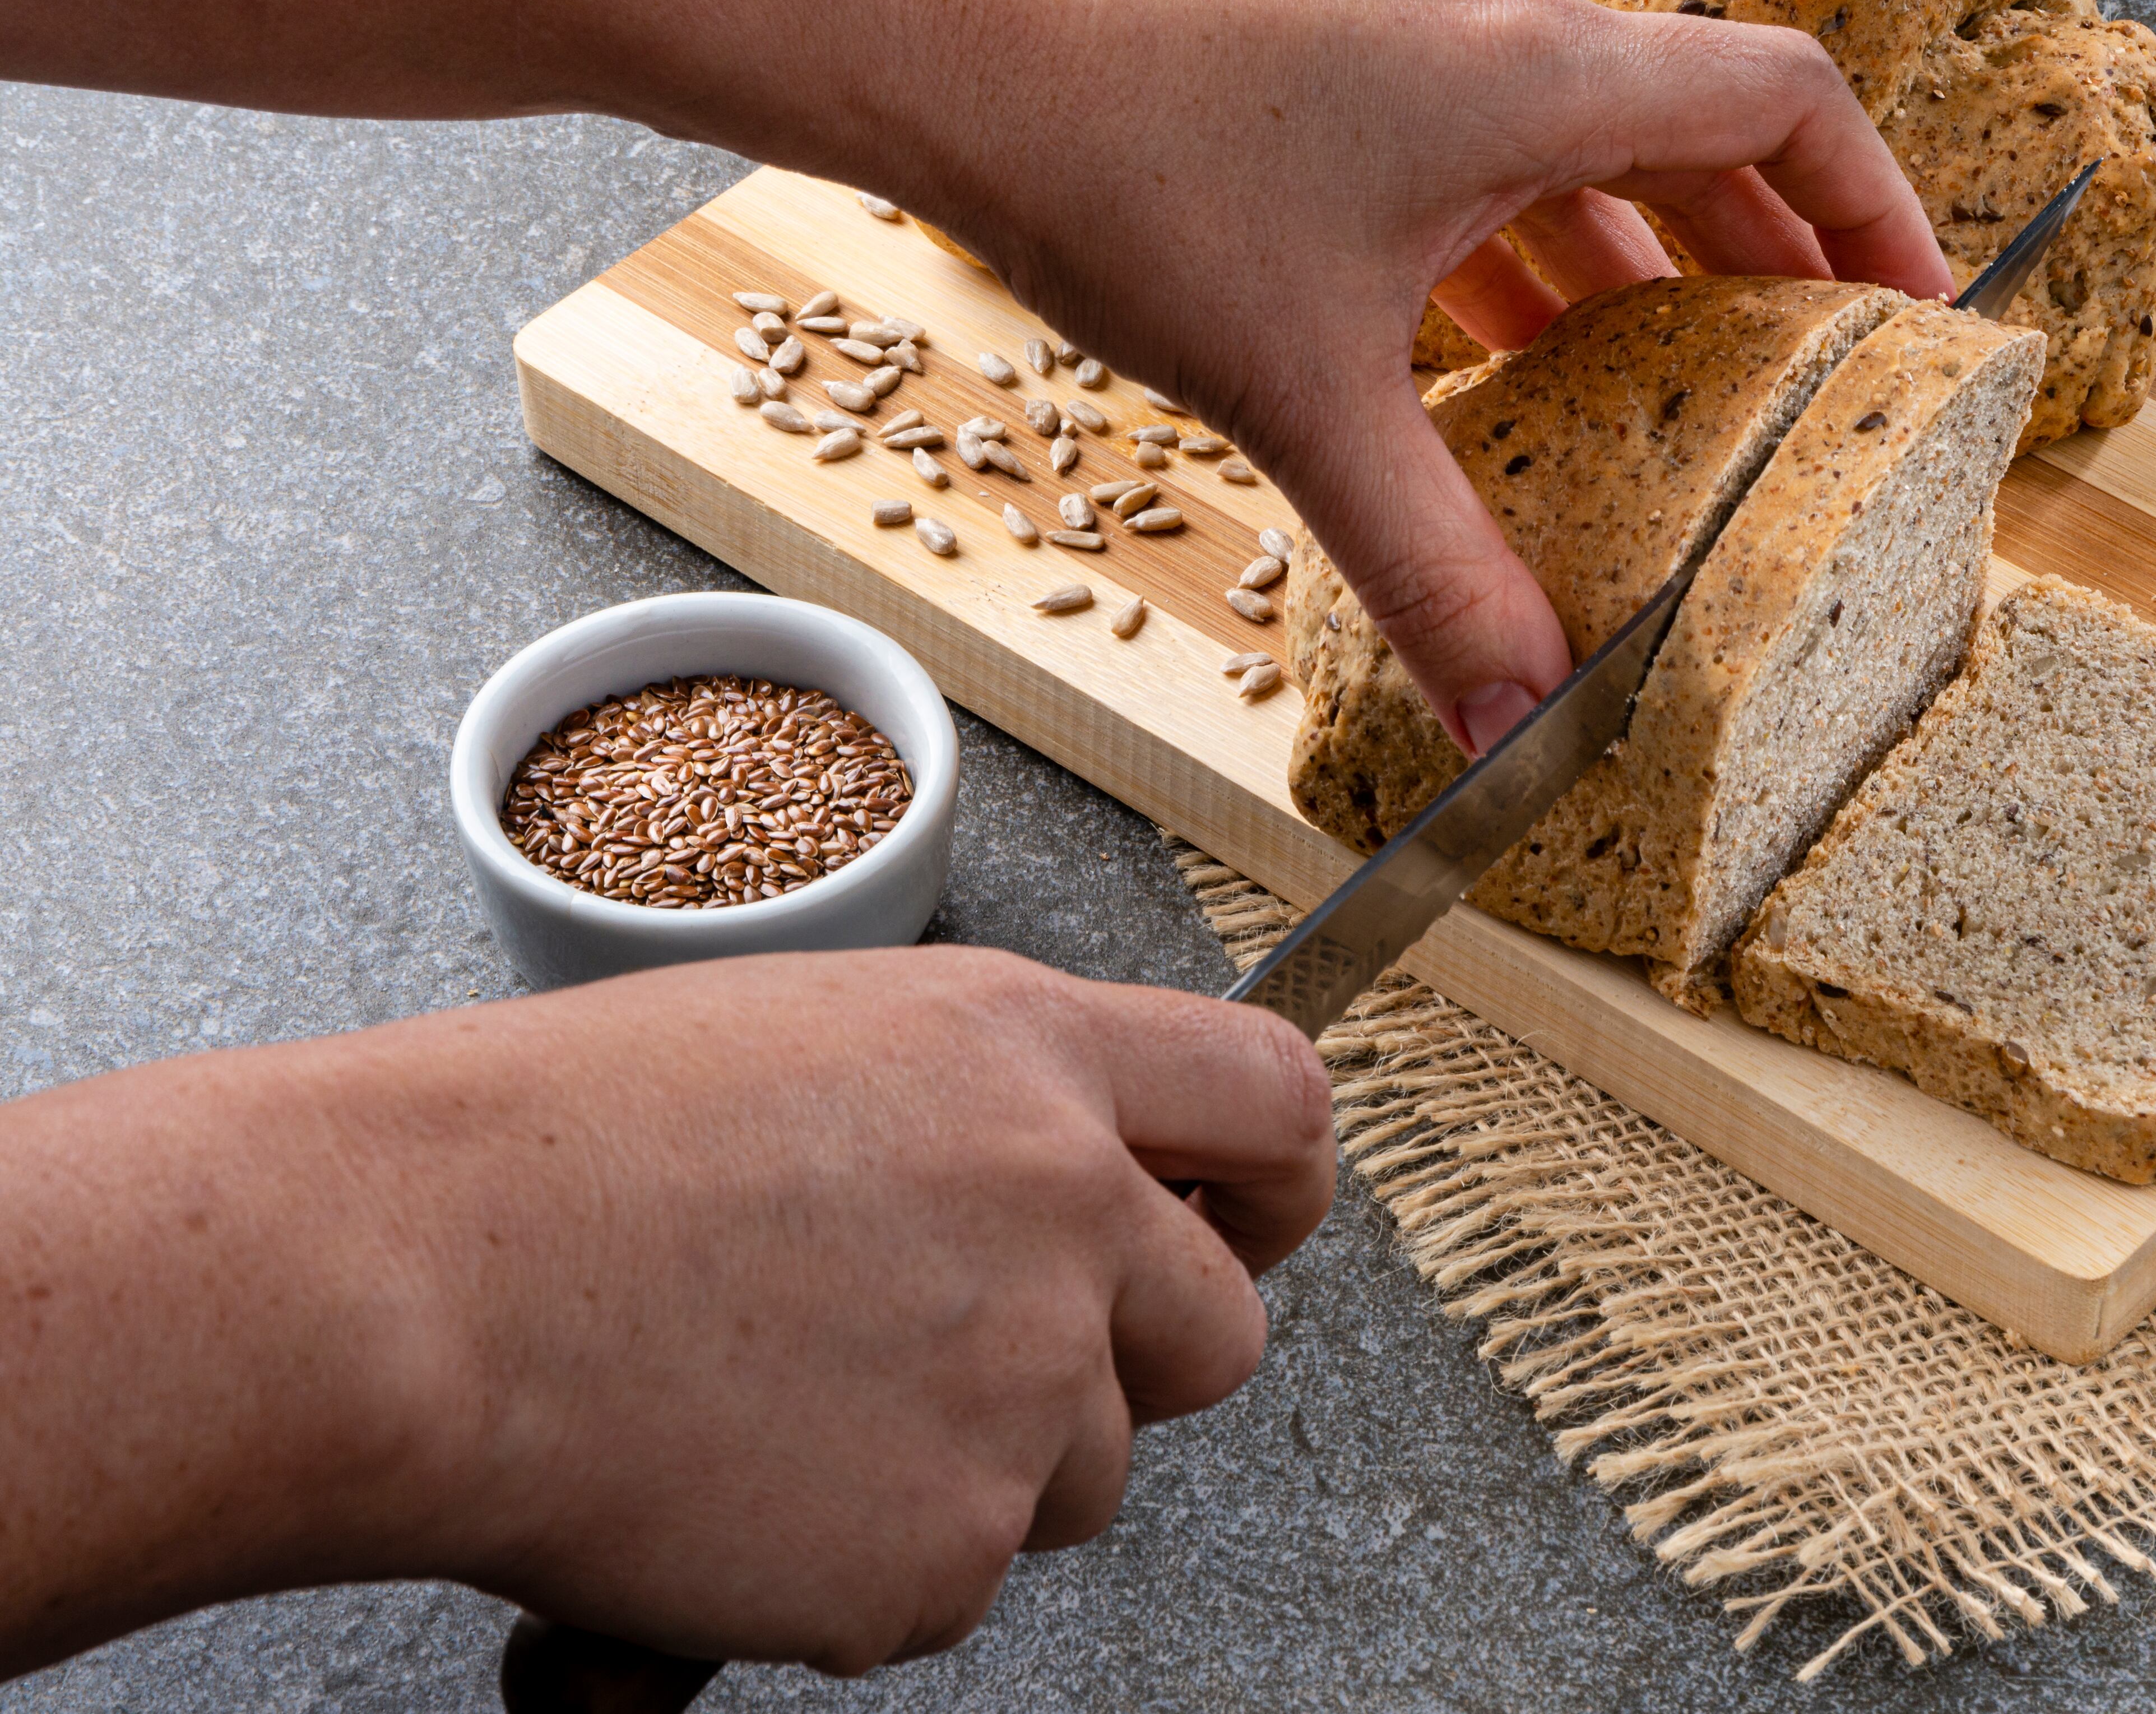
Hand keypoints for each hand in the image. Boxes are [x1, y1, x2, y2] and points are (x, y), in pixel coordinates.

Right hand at [0, 948, 1331, 1677]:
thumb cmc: (560, 1145)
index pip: (1272, 1106)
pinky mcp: (942, 1552)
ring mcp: (1017, 1392)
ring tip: (794, 1405)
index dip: (1274, 1183)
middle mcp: (1061, 1211)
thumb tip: (1068, 1178)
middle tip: (987, 1357)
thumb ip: (981, 1105)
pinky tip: (737, 1488)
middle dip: (1133, 1360)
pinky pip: (955, 1580)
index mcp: (1028, 1054)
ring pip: (1088, 1473)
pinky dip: (864, 1560)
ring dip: (982, 1463)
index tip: (1246, 1220)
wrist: (415, 1284)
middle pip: (1221, 1329)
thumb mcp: (816, 1042)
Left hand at [832, 0, 1954, 751]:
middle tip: (1796, 369)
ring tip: (1647, 370)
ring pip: (1566, 134)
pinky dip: (1506, 230)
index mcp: (1532, 74)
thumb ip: (1428, 560)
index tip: (1911, 302)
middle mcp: (1485, 21)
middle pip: (1686, 123)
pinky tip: (1475, 335)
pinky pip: (1465, 134)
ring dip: (1621, 247)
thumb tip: (1511, 714)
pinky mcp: (1319, 42)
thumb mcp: (1308, 394)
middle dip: (1755, 252)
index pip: (1781, 99)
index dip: (1874, 200)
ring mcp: (1398, 19)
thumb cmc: (1122, 172)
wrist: (943, 52)